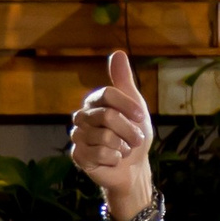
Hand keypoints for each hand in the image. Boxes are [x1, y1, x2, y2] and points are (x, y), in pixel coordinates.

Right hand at [69, 48, 156, 220]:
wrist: (133, 167)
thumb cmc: (133, 135)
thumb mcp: (135, 106)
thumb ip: (124, 81)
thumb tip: (118, 53)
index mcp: (94, 102)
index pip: (107, 94)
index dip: (128, 106)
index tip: (141, 117)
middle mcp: (82, 116)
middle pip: (108, 116)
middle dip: (129, 131)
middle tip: (136, 140)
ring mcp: (78, 136)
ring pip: (106, 137)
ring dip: (124, 147)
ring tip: (123, 150)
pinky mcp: (78, 155)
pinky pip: (101, 154)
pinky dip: (114, 159)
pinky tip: (113, 159)